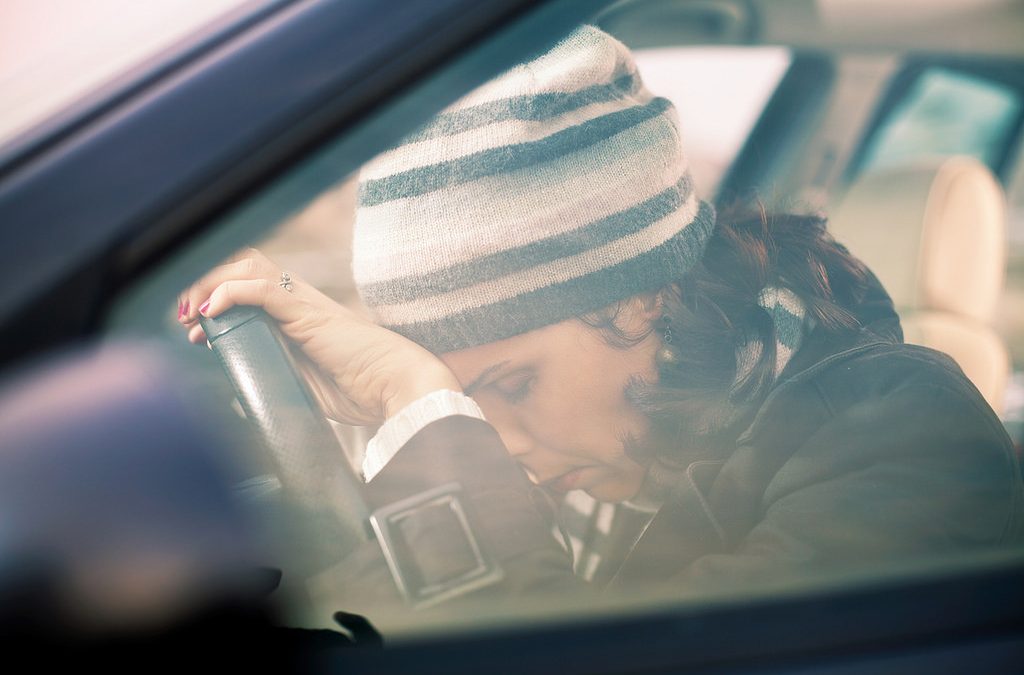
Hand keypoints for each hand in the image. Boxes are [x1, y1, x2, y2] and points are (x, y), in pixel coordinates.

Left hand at [178, 248, 460, 425]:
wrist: (399, 387)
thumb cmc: (363, 391)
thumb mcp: (307, 390)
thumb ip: (277, 386)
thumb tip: (236, 403)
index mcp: (299, 318)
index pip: (249, 287)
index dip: (215, 298)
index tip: (195, 331)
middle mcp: (299, 303)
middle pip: (242, 268)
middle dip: (205, 286)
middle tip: (184, 320)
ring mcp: (304, 304)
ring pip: (247, 269)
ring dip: (211, 286)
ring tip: (192, 315)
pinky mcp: (308, 312)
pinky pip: (263, 289)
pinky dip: (231, 293)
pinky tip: (211, 312)